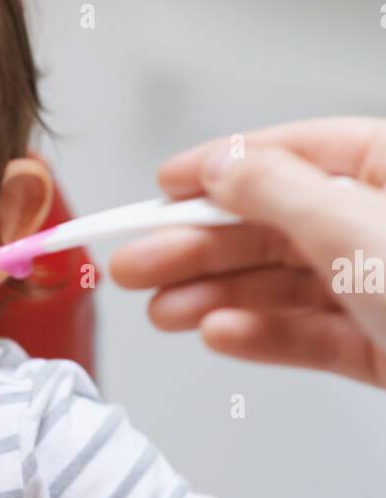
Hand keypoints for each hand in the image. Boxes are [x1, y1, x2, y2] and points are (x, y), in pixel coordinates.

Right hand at [109, 117, 385, 388]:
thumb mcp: (355, 225)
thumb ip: (279, 191)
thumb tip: (221, 165)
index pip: (292, 154)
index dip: (221, 168)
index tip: (164, 185)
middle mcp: (382, 220)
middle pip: (276, 227)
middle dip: (199, 248)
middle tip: (137, 264)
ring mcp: (384, 284)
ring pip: (285, 286)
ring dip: (218, 297)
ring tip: (163, 312)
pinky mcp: (381, 344)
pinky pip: (311, 335)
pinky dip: (262, 335)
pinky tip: (220, 333)